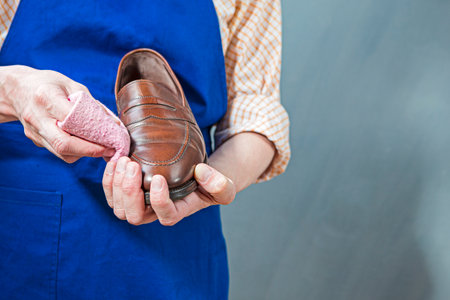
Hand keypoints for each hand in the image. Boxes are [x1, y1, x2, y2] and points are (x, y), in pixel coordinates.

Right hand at [0, 65, 112, 161]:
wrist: (17, 89)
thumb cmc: (48, 84)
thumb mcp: (71, 85)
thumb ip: (92, 104)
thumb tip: (114, 124)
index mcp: (46, 97)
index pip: (71, 120)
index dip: (91, 133)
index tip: (109, 139)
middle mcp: (37, 117)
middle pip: (63, 144)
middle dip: (89, 151)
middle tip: (108, 150)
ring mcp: (34, 131)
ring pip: (61, 152)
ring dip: (83, 153)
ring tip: (99, 148)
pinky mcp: (35, 140)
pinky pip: (57, 151)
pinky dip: (74, 152)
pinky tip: (84, 144)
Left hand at [102, 156, 235, 225]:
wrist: (197, 176)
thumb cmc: (210, 184)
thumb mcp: (224, 185)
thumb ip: (220, 183)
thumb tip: (200, 171)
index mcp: (177, 212)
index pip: (165, 216)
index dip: (159, 200)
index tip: (159, 177)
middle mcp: (155, 212)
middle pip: (134, 216)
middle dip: (129, 192)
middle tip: (133, 166)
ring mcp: (140, 203)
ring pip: (119, 207)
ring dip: (117, 185)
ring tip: (124, 160)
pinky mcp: (129, 190)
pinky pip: (112, 192)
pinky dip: (109, 178)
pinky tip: (116, 159)